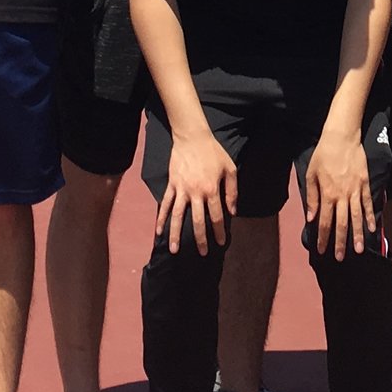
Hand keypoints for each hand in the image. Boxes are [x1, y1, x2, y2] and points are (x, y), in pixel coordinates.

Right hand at [159, 128, 238, 255]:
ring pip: (178, 216)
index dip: (219, 231)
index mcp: (212, 189)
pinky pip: (166, 204)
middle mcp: (196, 193)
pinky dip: (161, 218)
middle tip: (202, 253)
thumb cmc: (214, 152)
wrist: (192, 137)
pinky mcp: (172, 185)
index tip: (221, 243)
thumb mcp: (230, 169)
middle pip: (198, 221)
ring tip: (174, 250)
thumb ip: (232, 191)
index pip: (217, 216)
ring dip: (176, 234)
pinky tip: (158, 231)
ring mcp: (182, 190)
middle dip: (200, 239)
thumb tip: (233, 211)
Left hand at [302, 127, 374, 260]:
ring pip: (356, 217)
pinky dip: (370, 217)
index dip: (323, 237)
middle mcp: (342, 196)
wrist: (342, 138)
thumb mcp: (311, 174)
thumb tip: (311, 218)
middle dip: (340, 242)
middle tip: (340, 258)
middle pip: (341, 224)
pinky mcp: (365, 184)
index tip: (321, 250)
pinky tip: (372, 229)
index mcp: (327, 194)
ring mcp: (355, 191)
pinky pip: (368, 204)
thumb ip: (312, 197)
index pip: (324, 222)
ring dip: (357, 235)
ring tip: (358, 250)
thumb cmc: (323, 155)